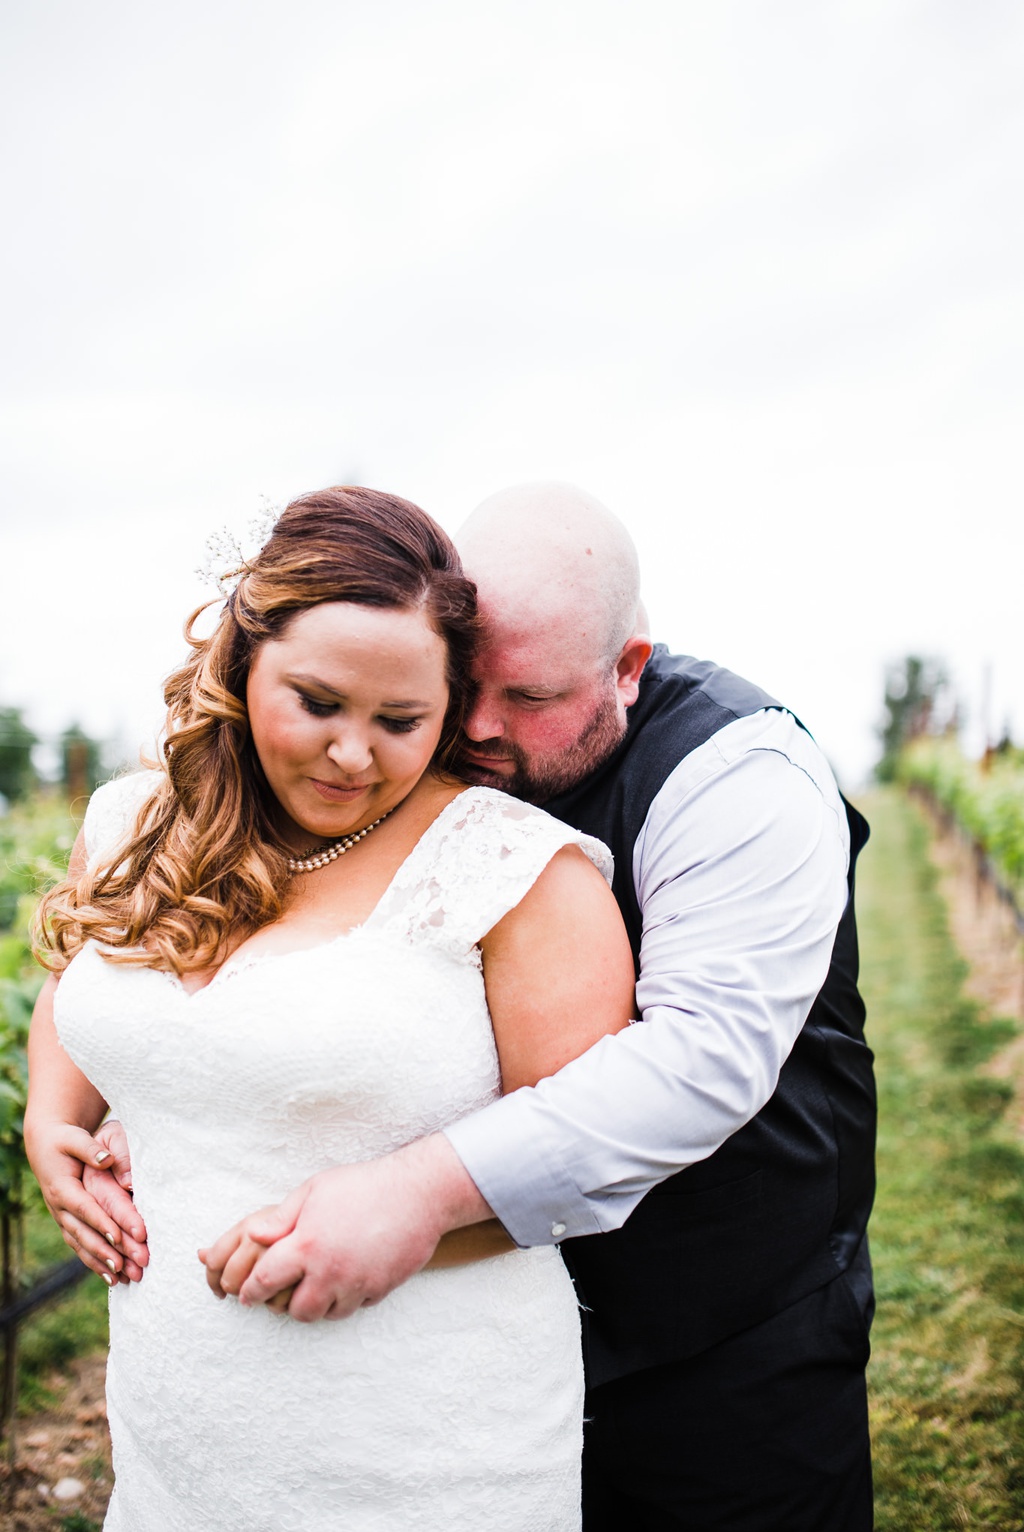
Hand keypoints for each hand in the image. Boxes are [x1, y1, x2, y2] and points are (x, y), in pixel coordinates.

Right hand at [28, 1119, 146, 1284]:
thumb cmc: (64, 1140)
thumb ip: (91, 1149)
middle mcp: (60, 1208)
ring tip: (121, 1279)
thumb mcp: (75, 1138)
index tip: (118, 1237)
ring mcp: (62, 1218)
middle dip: (104, 1251)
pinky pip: (80, 1246)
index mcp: (62, 1188)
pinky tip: (111, 1278)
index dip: (101, 1223)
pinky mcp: (67, 1223)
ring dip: (99, 1263)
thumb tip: (107, 1159)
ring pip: (80, 1245)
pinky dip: (94, 1262)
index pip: (84, 1209)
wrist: (45, 1146)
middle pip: (83, 1233)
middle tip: (125, 1266)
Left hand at [203, 1135, 490, 1323]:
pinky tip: (345, 1280)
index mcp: (306, 1245)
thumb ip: (280, 1217)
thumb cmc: (362, 1185)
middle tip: (281, 1293)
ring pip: (324, 1315)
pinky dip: (344, 1300)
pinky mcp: (379, 1290)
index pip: (263, 1282)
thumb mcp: (314, 1190)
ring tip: (314, 1287)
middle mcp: (329, 1271)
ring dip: (314, 1305)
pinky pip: (353, 1307)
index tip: (245, 1294)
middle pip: (293, 1311)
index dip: (249, 1290)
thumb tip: (251, 1237)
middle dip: (282, 1305)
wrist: (419, 1193)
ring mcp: (356, 1284)